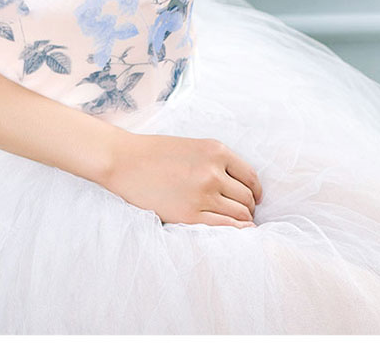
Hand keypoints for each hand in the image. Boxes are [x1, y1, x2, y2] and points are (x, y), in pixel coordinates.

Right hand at [103, 131, 262, 227]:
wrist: (124, 161)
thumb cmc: (155, 153)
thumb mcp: (193, 147)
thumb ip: (217, 162)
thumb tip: (241, 187)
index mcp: (216, 151)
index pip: (251, 177)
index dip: (255, 191)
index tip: (253, 198)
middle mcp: (213, 172)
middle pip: (247, 198)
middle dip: (248, 207)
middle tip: (241, 212)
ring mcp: (202, 195)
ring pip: (240, 214)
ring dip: (242, 220)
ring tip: (235, 222)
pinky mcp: (189, 215)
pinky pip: (225, 227)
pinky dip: (236, 231)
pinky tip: (235, 231)